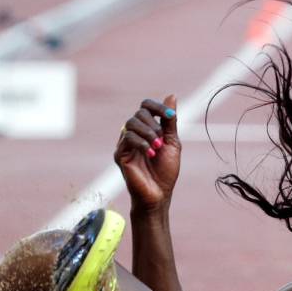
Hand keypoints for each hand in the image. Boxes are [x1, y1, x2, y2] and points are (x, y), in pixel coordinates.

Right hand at [115, 95, 180, 212]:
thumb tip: (171, 96)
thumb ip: (170, 121)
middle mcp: (134, 134)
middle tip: (162, 141)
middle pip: (139, 113)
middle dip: (154, 125)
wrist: (159, 194)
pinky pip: (127, 138)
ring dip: (148, 133)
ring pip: (131, 123)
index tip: (170, 116)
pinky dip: (141, 143)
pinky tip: (150, 153)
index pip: (146, 107)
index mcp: (146, 129)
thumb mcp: (172, 142)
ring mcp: (125, 144)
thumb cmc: (165, 171)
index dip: (157, 107)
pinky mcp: (119, 154)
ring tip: (157, 148)